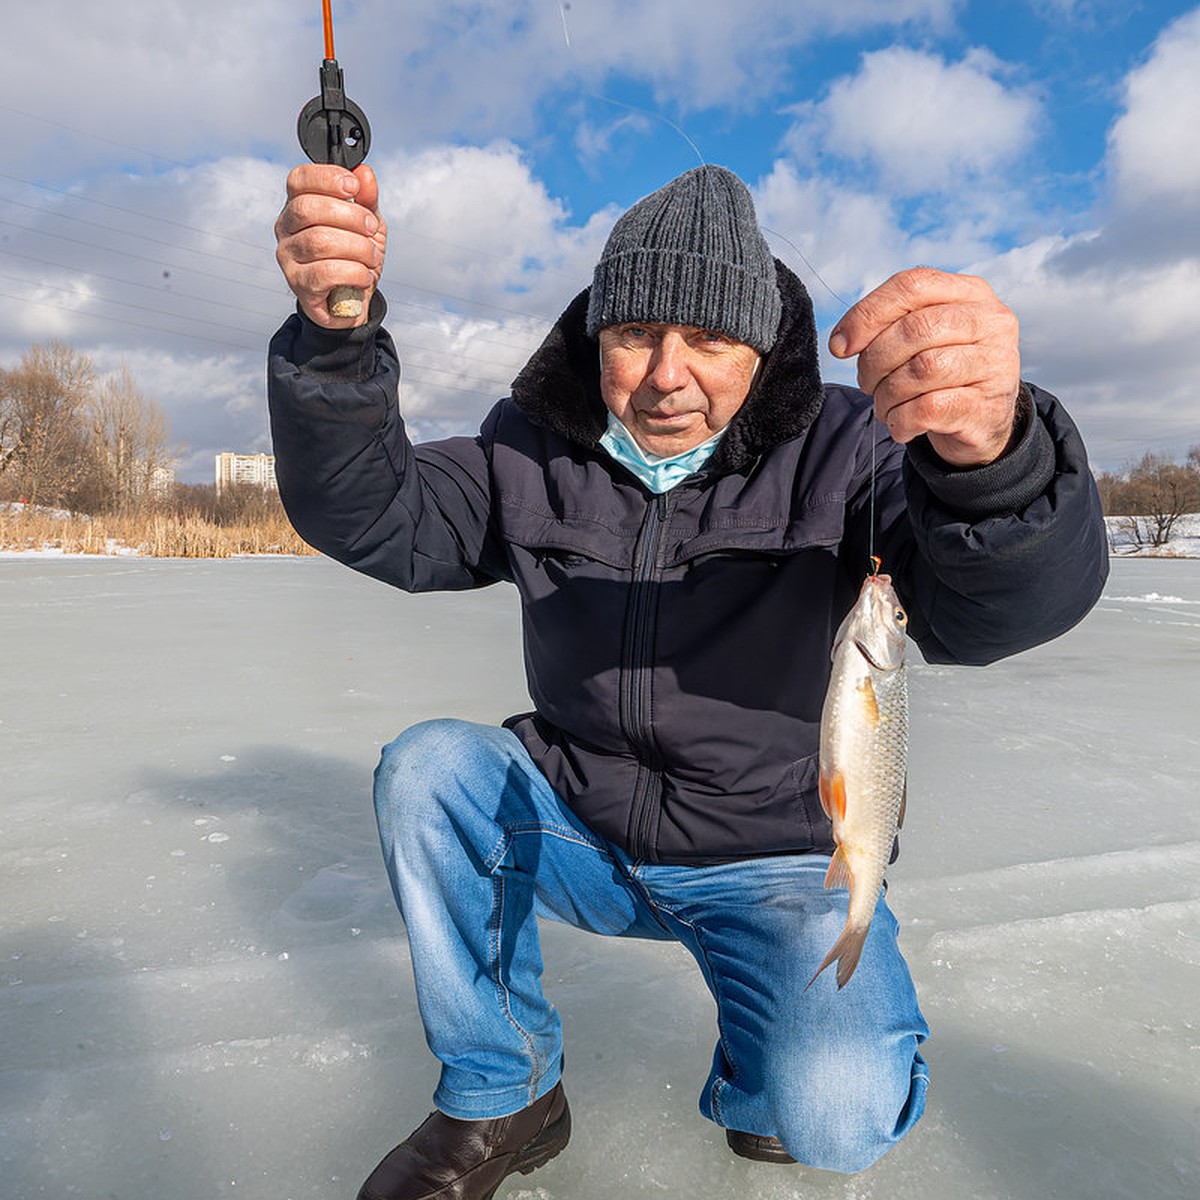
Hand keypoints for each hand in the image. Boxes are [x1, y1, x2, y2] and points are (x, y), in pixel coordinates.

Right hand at [274, 163, 386, 327]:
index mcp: (299, 204)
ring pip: (319, 241)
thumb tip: (364, 173)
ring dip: (357, 247)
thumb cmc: (354, 257)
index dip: (327, 178)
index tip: (353, 186)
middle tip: (371, 228)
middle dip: (350, 216)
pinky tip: (364, 276)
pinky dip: (354, 272)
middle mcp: (287, 228)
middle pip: (308, 209)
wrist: (354, 301)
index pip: (299, 179)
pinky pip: (326, 273)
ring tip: (371, 257)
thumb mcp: (367, 224)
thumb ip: (366, 199)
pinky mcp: (299, 284)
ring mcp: (289, 257)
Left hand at [829, 268, 1020, 466]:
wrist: (983, 421)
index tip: (840, 346)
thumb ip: (889, 325)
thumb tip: (842, 341)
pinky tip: (900, 424)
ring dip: (887, 394)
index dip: (867, 314)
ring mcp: (995, 364)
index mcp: (971, 292)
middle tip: (867, 383)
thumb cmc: (943, 372)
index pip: (912, 285)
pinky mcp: (986, 406)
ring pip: (922, 369)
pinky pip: (928, 408)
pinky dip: (901, 419)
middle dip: (874, 360)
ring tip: (885, 406)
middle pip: (914, 329)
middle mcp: (991, 321)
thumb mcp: (923, 338)